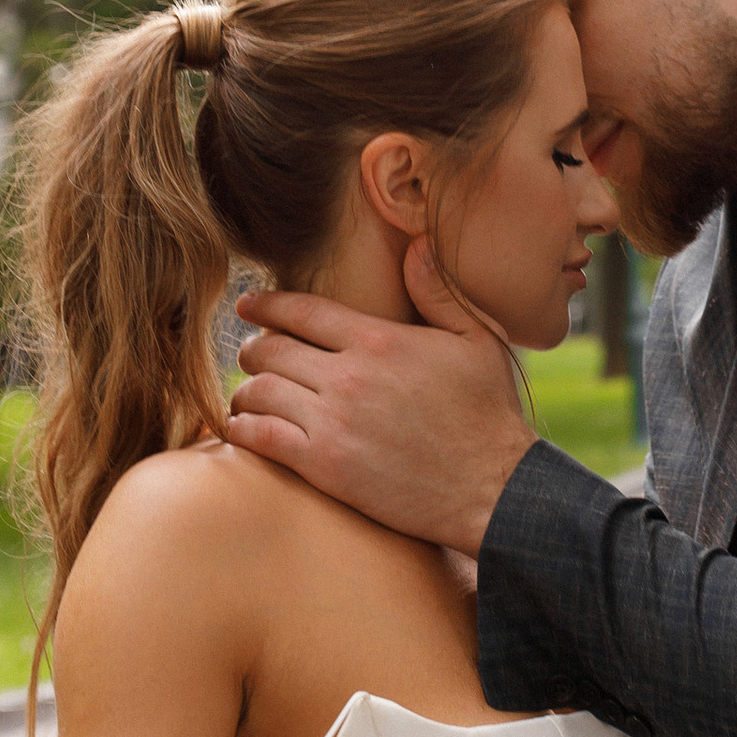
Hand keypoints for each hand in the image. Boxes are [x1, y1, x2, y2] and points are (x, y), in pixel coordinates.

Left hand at [223, 238, 535, 554]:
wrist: (493, 488)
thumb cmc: (488, 415)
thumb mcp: (477, 341)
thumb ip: (440, 293)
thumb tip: (417, 248)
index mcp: (379, 340)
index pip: (302, 310)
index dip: (266, 304)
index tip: (247, 305)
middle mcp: (348, 375)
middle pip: (270, 348)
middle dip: (252, 348)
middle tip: (250, 355)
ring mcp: (333, 421)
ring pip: (259, 391)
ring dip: (246, 391)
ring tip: (247, 396)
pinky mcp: (325, 466)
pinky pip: (262, 437)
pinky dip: (243, 429)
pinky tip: (244, 429)